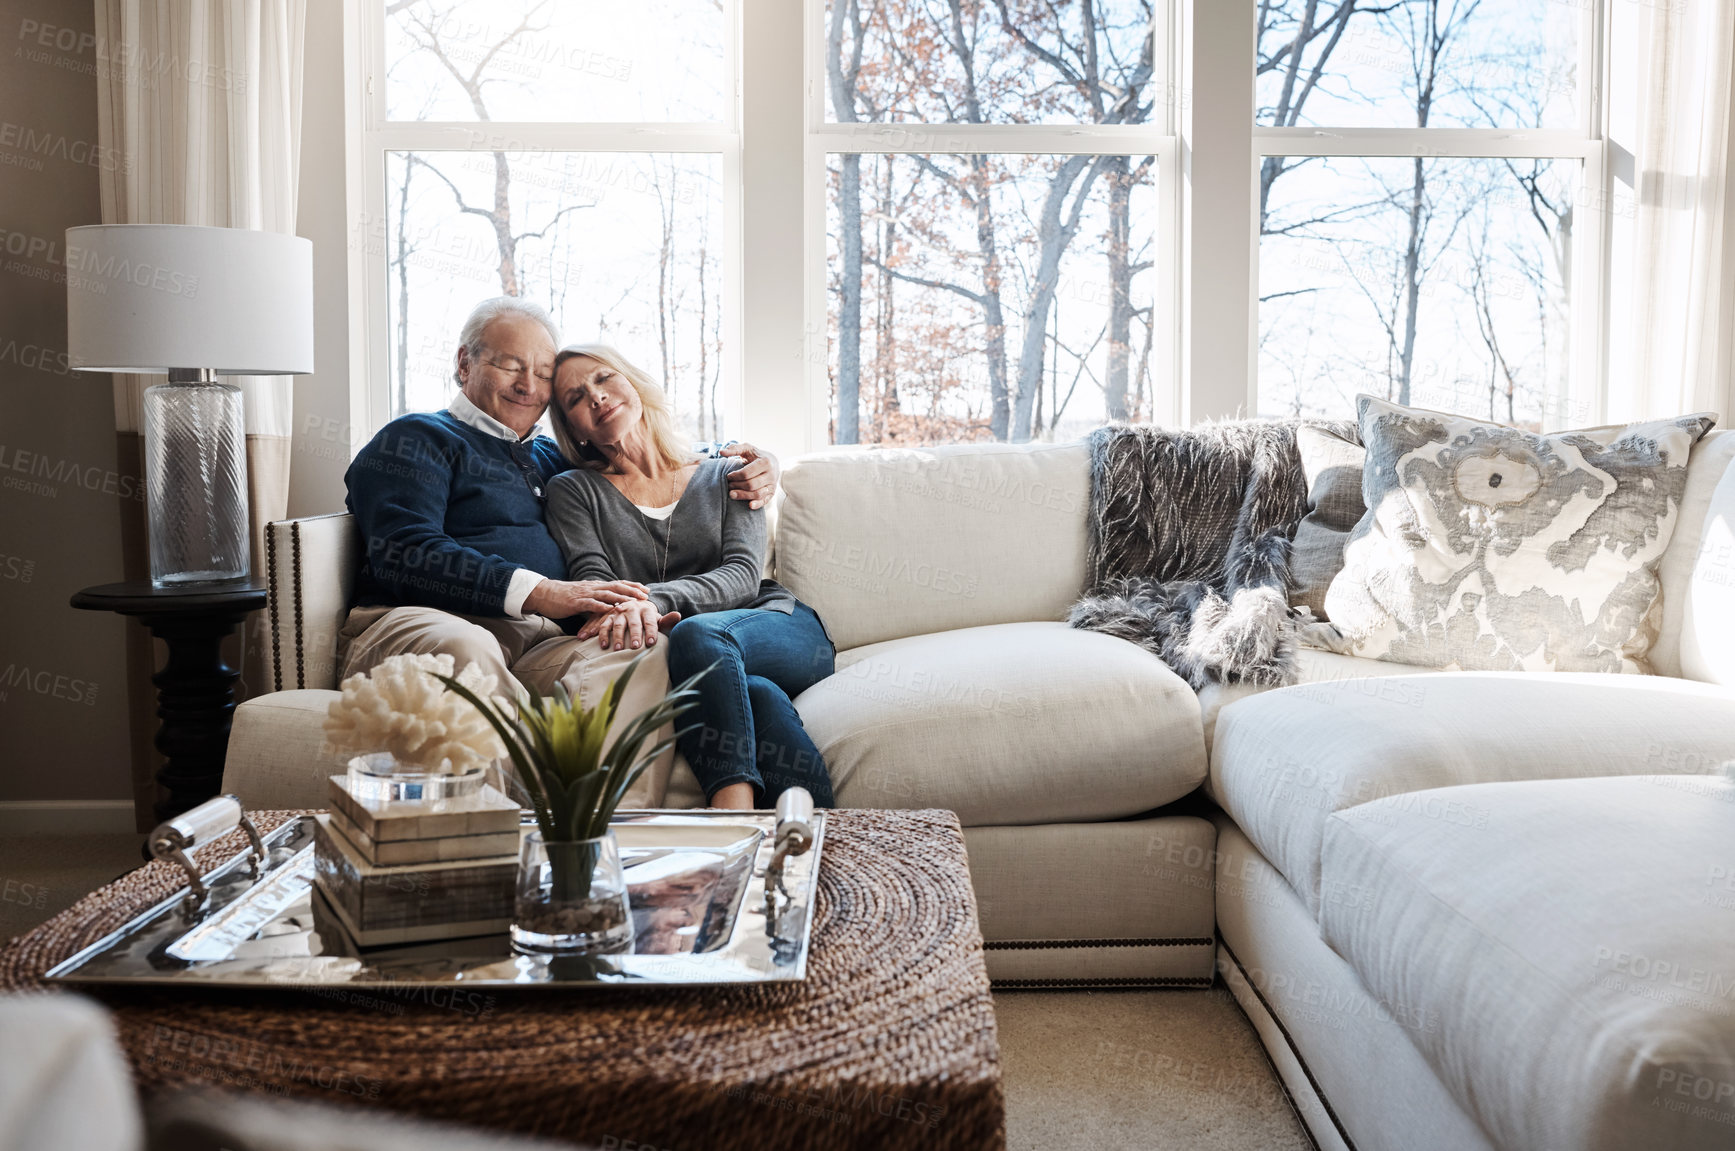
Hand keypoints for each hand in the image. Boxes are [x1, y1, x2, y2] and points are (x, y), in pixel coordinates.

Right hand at [524, 578, 648, 619]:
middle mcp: (593, 587)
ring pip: (607, 594)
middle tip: (646, 595)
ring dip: (622, 598)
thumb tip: (611, 605)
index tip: (645, 589)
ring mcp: (585, 594)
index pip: (618, 584)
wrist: (544, 594)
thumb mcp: (584, 596)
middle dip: (632, 591)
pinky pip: (591, 604)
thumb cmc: (564, 597)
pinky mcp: (576, 603)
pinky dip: (602, 606)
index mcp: (596, 586)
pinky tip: (611, 609)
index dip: (632, 586)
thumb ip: (597, 599)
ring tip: (633, 602)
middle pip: (616, 587)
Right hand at [590, 600, 681, 650]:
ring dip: (617, 637)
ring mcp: (619, 612)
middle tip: (635, 647)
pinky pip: (604, 625)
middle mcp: (632, 609)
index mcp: (647, 610)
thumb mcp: (658, 619)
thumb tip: (678, 616)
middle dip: (635, 635)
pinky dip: (601, 635)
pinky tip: (602, 645)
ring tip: (618, 649)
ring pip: (618, 624)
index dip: (651, 632)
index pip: (650, 622)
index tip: (651, 643)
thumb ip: (667, 620)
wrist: (634, 607)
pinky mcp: (608, 616)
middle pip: (634, 623)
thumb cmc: (648, 619)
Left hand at [719, 442, 779, 508]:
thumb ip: (734, 449)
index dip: (735, 476)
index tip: (728, 476)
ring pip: (757, 494)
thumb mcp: (747, 449)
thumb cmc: (756, 455)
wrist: (773, 462)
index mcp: (765, 462)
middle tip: (728, 485)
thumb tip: (721, 452)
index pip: (747, 473)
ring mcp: (772, 484)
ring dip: (743, 496)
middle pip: (751, 485)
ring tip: (731, 494)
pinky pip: (765, 500)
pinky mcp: (772, 493)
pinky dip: (757, 504)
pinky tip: (749, 505)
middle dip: (737, 486)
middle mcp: (771, 474)